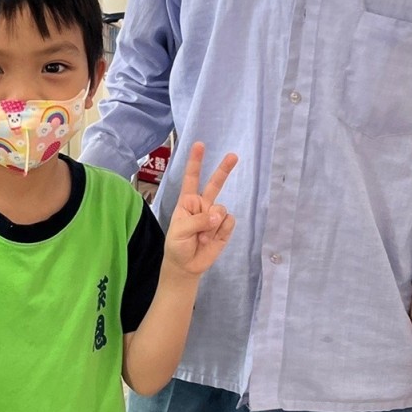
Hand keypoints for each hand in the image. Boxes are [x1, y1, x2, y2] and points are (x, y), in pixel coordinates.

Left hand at [163, 143, 236, 276]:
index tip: (199, 145)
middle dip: (224, 170)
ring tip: (201, 238)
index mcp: (188, 202)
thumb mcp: (179, 231)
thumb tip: (218, 216)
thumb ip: (197, 221)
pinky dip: (221, 231)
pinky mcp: (224, 227)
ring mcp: (215, 215)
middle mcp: (203, 205)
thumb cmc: (177, 245)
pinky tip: (212, 240)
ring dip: (212, 226)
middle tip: (233, 156)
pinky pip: (228, 222)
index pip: (192, 178)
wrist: (187, 266)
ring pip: (221, 209)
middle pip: (215, 184)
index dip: (195, 162)